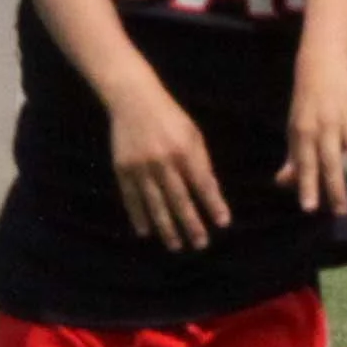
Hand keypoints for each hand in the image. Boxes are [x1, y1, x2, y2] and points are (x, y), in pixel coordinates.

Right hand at [109, 73, 230, 250]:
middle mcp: (163, 161)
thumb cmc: (170, 117)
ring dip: (166, 228)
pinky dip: (138, 216)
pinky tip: (146, 232)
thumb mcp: (192, 134)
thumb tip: (211, 192)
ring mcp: (140, 167)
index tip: (223, 223)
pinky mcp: (122, 169)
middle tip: (201, 244)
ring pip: (155, 204)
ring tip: (176, 246)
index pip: (203, 183)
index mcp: (184, 150)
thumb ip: (201, 162)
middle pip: (179, 200)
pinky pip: (131, 198)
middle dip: (192, 224)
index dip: (213, 204)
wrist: (133, 100)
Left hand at [280, 54, 346, 215]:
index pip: (306, 163)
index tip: (310, 208)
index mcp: (306, 130)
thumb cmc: (308, 104)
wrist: (323, 66)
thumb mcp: (296, 128)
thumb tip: (284, 183)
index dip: (307, 185)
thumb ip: (294, 157)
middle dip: (335, 186)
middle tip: (341, 211)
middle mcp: (327, 125)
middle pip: (331, 160)